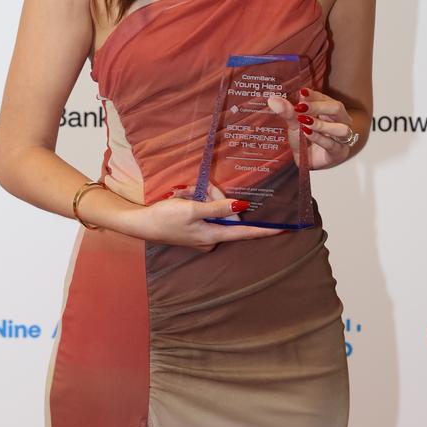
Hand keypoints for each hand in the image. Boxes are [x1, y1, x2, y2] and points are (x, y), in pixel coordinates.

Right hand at [120, 181, 285, 252]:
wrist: (141, 224)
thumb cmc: (165, 217)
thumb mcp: (192, 208)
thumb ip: (218, 207)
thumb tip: (242, 208)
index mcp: (214, 235)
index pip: (246, 233)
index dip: (266, 230)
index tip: (285, 229)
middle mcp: (212, 237)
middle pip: (226, 212)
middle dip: (214, 195)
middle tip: (195, 189)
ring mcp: (203, 233)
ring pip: (214, 208)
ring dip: (201, 196)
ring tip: (183, 194)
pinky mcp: (195, 228)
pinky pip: (204, 210)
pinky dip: (195, 201)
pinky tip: (181, 198)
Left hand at [267, 87, 355, 169]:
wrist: (307, 161)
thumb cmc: (305, 139)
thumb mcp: (294, 124)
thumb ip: (288, 112)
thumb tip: (273, 100)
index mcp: (329, 110)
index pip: (324, 98)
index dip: (313, 95)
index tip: (302, 92)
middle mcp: (339, 121)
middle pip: (336, 108)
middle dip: (318, 106)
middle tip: (301, 107)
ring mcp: (341, 137)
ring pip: (340, 127)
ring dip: (321, 124)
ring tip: (306, 122)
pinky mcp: (338, 152)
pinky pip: (332, 144)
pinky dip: (319, 138)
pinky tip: (307, 133)